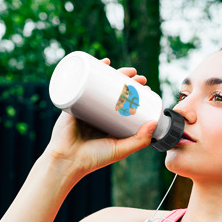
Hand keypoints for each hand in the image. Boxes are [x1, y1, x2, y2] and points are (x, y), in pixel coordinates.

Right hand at [44, 58, 156, 177]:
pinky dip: (91, 69)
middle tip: (139, 77)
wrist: (67, 161)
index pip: (126, 103)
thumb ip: (140, 140)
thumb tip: (154, 122)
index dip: (137, 94)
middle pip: (115, 90)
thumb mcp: (121, 149)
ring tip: (127, 70)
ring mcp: (86, 105)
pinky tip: (102, 61)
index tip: (147, 88)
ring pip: (101, 84)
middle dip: (129, 80)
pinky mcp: (73, 101)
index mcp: (110, 122)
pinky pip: (82, 82)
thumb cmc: (94, 158)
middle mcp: (98, 112)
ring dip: (115, 72)